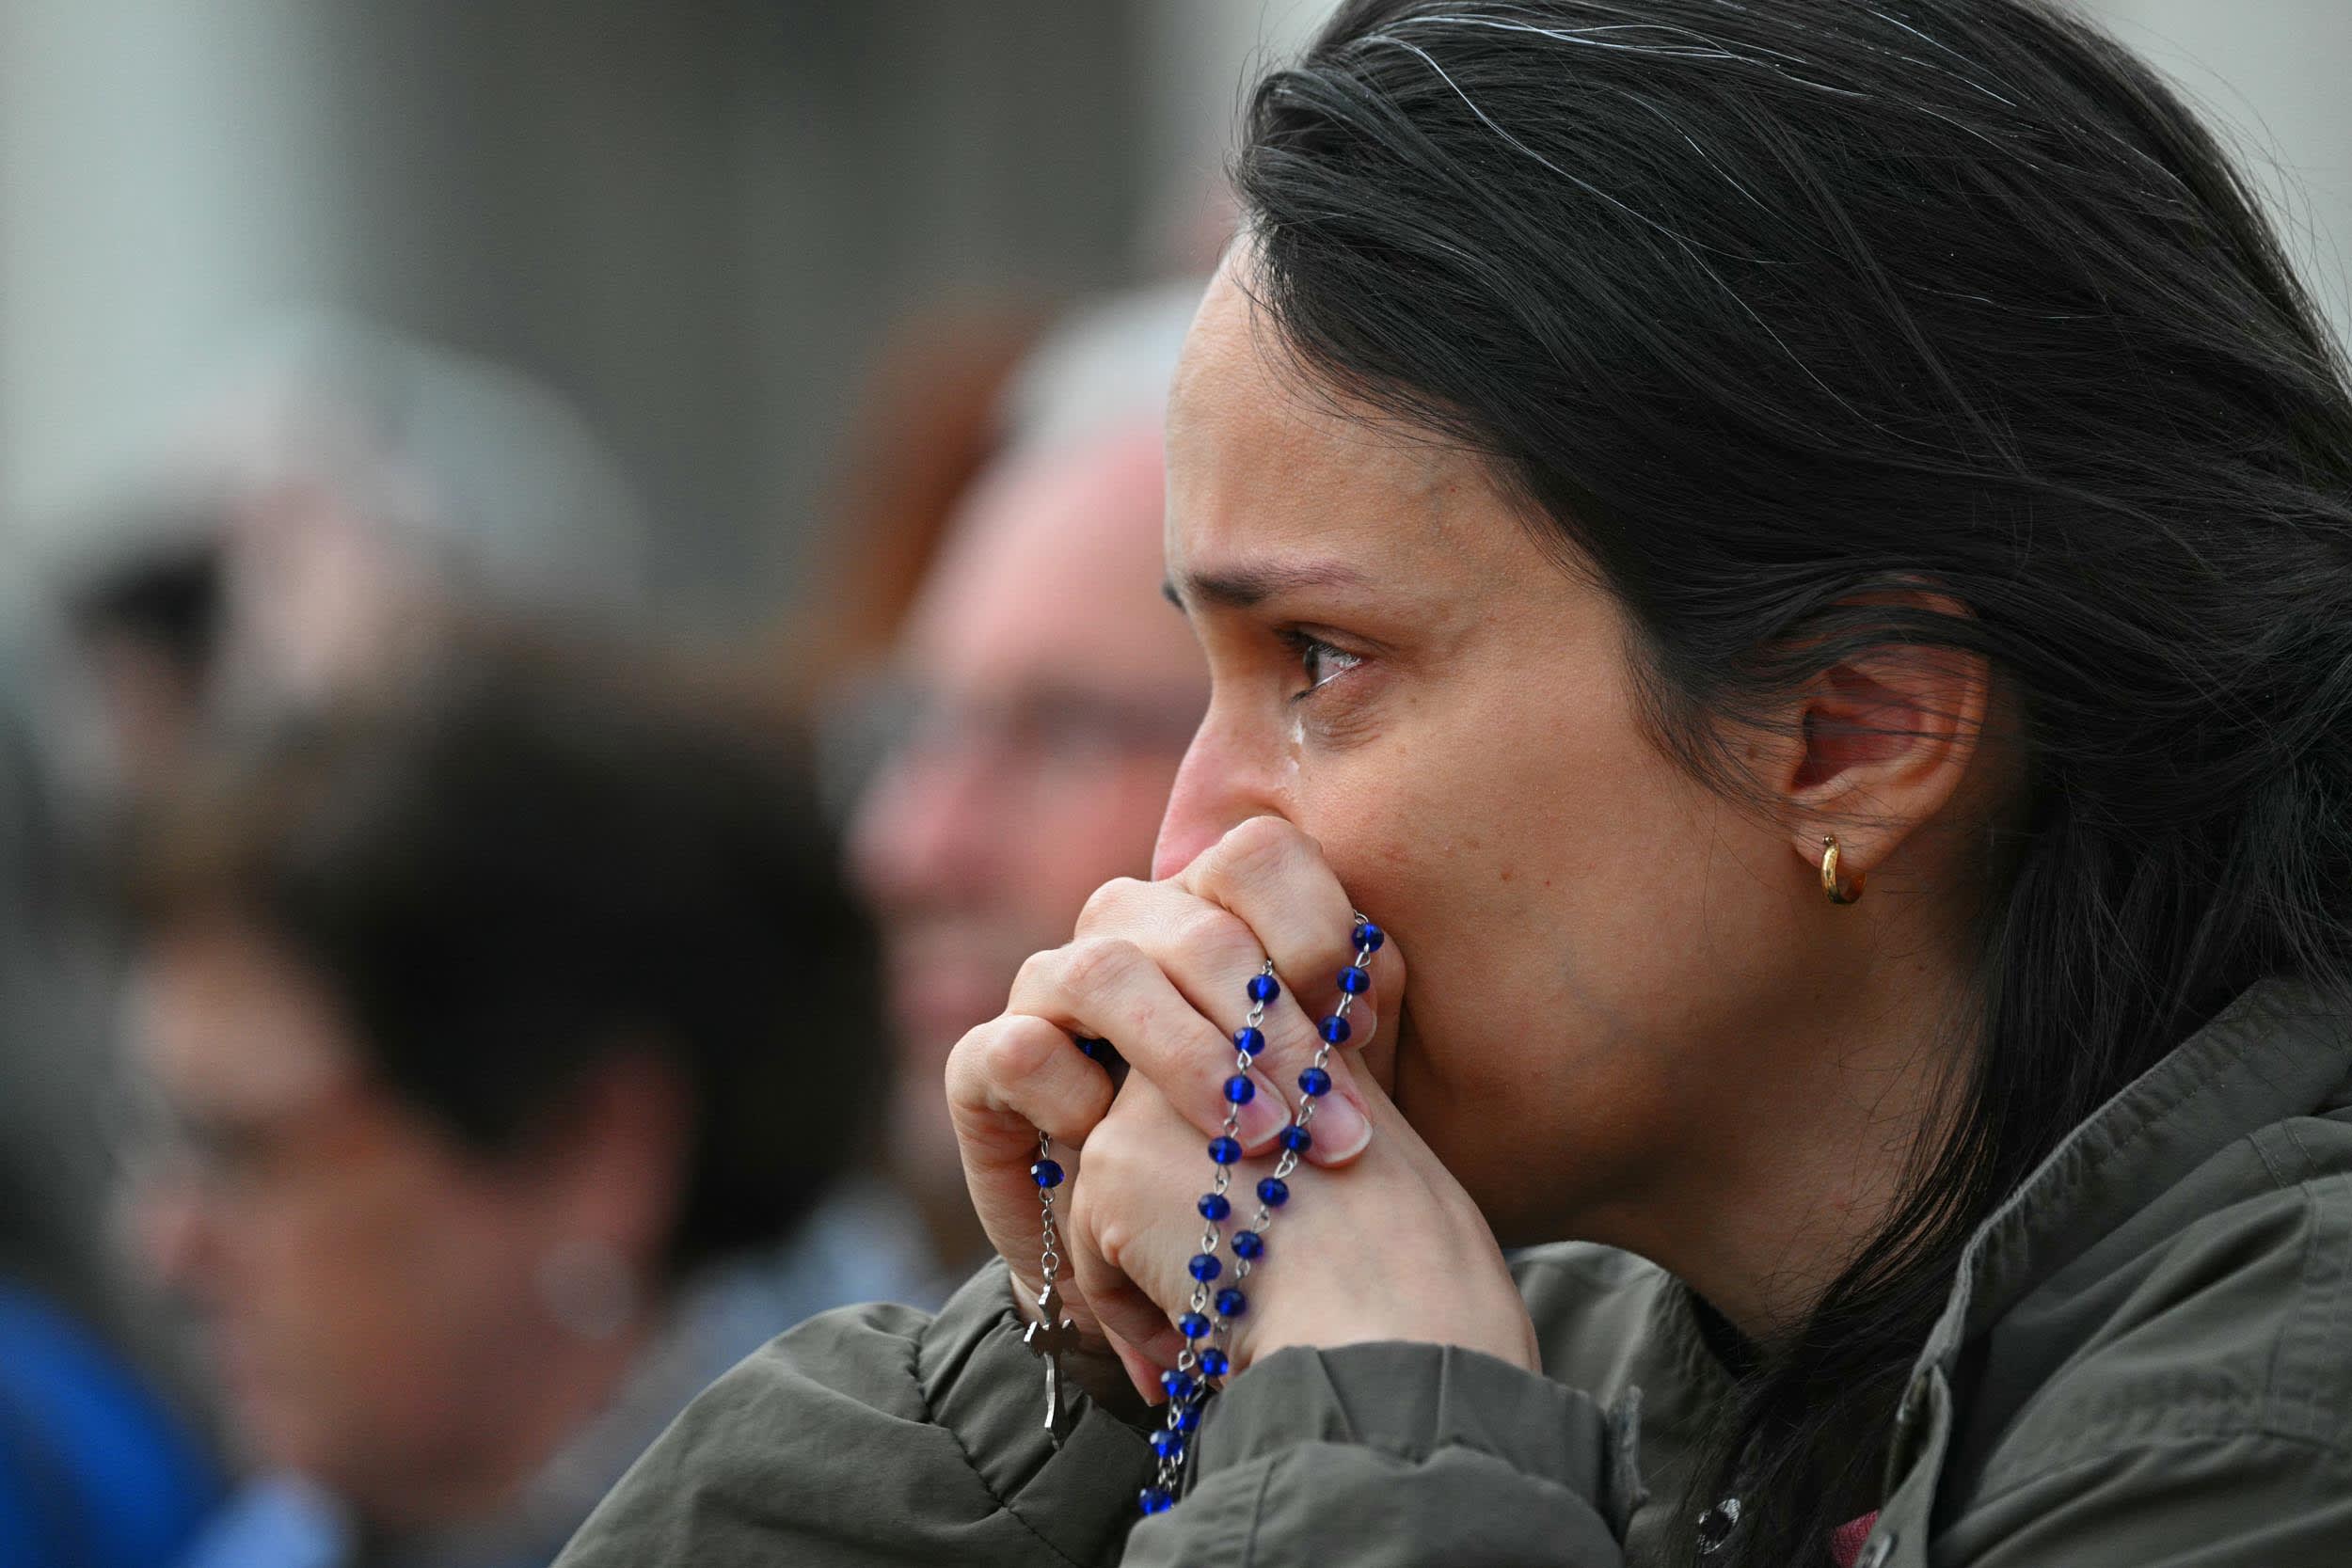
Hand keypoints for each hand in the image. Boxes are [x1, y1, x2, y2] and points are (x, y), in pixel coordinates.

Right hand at [944, 816, 1534, 1398]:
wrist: (1181, 1271)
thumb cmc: (1269, 1170)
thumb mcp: (1325, 1097)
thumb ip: (1355, 1028)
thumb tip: (1379, 976)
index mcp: (1218, 914)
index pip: (1259, 857)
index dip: (1315, 925)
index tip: (1366, 1024)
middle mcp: (1130, 933)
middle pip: (1191, 921)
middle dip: (1272, 1026)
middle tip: (1330, 1123)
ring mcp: (1050, 991)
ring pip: (1104, 969)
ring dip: (1188, 1056)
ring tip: (1254, 1140)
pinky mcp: (985, 1065)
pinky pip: (1018, 1047)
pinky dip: (1072, 1092)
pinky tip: (1114, 1143)